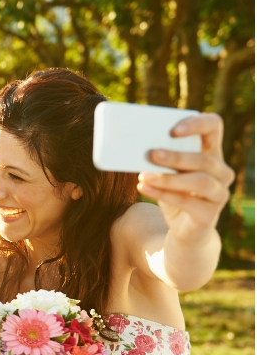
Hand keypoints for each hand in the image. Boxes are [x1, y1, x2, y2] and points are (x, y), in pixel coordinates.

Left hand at [137, 113, 234, 243]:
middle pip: (203, 158)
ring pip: (198, 181)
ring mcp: (219, 193)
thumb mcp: (166, 174)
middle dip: (175, 156)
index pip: (214, 127)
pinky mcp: (210, 214)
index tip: (173, 130)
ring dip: (168, 178)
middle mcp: (221, 171)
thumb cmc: (173, 194)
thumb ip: (159, 160)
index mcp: (211, 153)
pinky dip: (163, 194)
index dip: (197, 124)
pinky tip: (143, 188)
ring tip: (143, 176)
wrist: (183, 230)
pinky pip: (188, 202)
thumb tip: (134, 148)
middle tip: (151, 154)